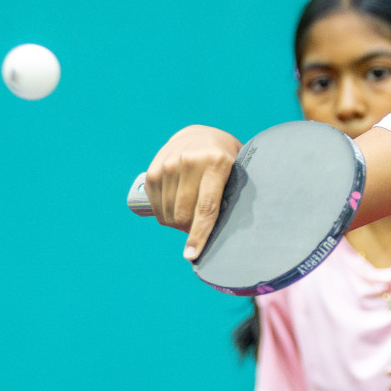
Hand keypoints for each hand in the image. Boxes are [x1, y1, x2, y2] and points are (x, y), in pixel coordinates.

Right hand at [143, 125, 242, 258]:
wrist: (198, 135)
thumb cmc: (224, 159)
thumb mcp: (236, 170)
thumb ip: (234, 194)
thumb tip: (230, 232)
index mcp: (216, 163)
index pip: (205, 207)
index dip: (198, 234)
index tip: (191, 255)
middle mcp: (190, 162)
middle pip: (183, 214)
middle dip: (189, 230)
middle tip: (198, 229)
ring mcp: (168, 165)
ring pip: (168, 213)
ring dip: (176, 223)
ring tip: (188, 216)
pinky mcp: (153, 170)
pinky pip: (155, 205)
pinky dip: (164, 215)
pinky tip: (174, 209)